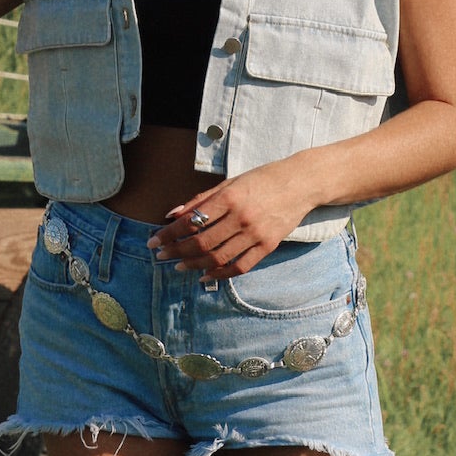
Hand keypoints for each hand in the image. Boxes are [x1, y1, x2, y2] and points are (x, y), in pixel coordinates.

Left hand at [148, 157, 323, 276]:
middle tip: (161, 255)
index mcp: (229, 197)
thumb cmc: (261, 179)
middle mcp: (241, 217)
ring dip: (194, 265)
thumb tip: (172, 214)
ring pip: (218, 258)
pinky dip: (221, 274)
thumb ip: (201, 200)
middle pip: (202, 243)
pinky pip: (240, 266)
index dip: (169, 234)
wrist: (300, 183)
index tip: (154, 241)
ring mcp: (256, 234)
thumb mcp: (230, 182)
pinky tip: (205, 275)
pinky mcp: (268, 246)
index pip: (191, 221)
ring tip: (179, 266)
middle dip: (176, 251)